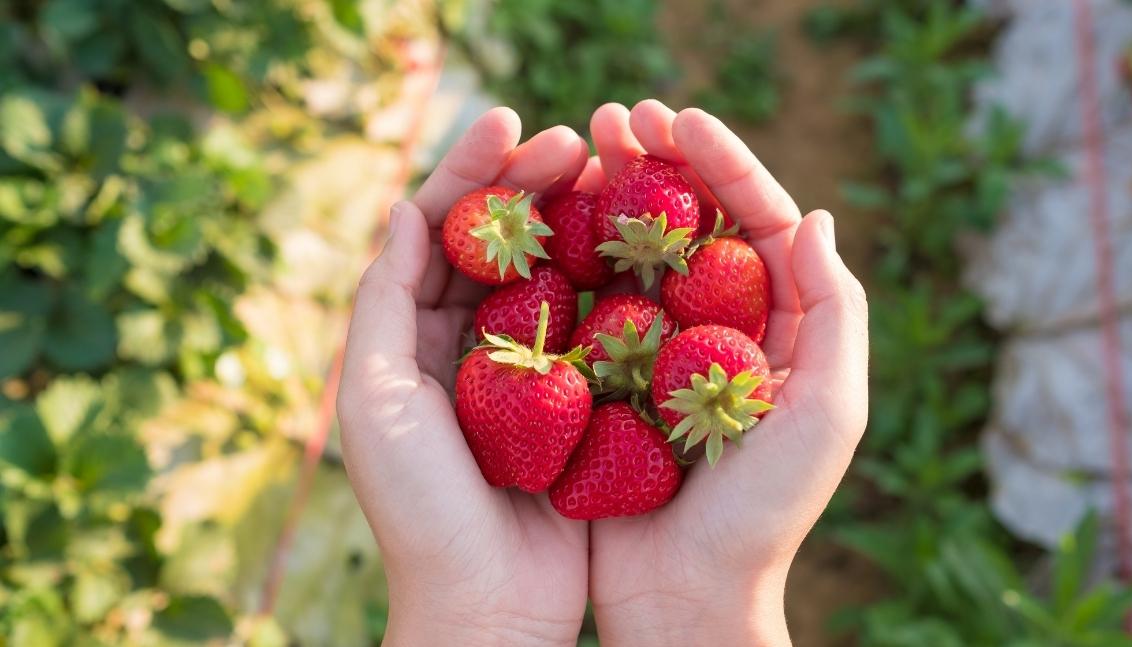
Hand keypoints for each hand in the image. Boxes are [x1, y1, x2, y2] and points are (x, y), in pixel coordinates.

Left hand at [336, 108, 591, 646]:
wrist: (485, 606)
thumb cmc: (419, 508)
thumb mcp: (377, 398)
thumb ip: (381, 302)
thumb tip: (402, 209)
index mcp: (413, 338)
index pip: (439, 233)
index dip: (472, 173)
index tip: (512, 123)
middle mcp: (469, 345)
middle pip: (502, 243)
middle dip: (533, 183)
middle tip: (578, 140)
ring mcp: (528, 371)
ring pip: (554, 275)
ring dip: (580, 221)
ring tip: (615, 174)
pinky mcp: (579, 401)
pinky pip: (598, 328)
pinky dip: (616, 283)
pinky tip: (644, 247)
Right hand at [582, 101, 868, 645]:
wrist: (686, 594)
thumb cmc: (763, 516)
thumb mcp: (824, 416)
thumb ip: (833, 314)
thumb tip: (814, 216)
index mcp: (781, 328)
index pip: (758, 224)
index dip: (725, 165)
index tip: (681, 121)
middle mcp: (722, 328)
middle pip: (693, 224)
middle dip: (659, 164)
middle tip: (615, 117)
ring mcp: (662, 349)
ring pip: (638, 252)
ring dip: (611, 193)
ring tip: (579, 145)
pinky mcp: (610, 376)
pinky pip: (593, 302)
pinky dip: (574, 255)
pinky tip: (549, 218)